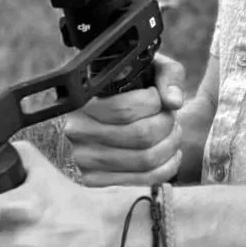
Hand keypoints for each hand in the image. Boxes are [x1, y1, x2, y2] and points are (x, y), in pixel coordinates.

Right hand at [63, 53, 186, 186]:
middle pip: (141, 135)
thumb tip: (174, 102)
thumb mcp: (135, 66)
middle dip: (167, 124)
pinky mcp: (92, 180)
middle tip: (170, 116)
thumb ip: (164, 74)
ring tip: (173, 132)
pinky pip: (141, 179)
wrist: (70, 116)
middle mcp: (76, 131)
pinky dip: (167, 167)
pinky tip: (172, 154)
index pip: (126, 109)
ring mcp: (82, 160)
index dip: (154, 102)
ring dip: (170, 145)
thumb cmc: (111, 87)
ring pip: (145, 159)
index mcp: (80, 100)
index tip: (157, 97)